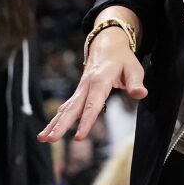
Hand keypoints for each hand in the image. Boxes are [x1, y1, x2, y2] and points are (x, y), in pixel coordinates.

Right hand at [38, 27, 146, 142]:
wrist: (107, 44)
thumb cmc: (122, 58)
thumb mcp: (134, 67)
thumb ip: (136, 82)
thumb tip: (141, 94)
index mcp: (100, 80)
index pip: (92, 104)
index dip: (86, 121)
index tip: (78, 137)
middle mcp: (87, 85)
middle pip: (73, 108)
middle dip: (61, 125)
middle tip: (50, 140)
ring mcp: (81, 89)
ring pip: (66, 108)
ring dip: (54, 124)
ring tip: (42, 138)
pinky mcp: (79, 92)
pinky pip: (67, 107)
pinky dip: (57, 118)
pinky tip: (49, 130)